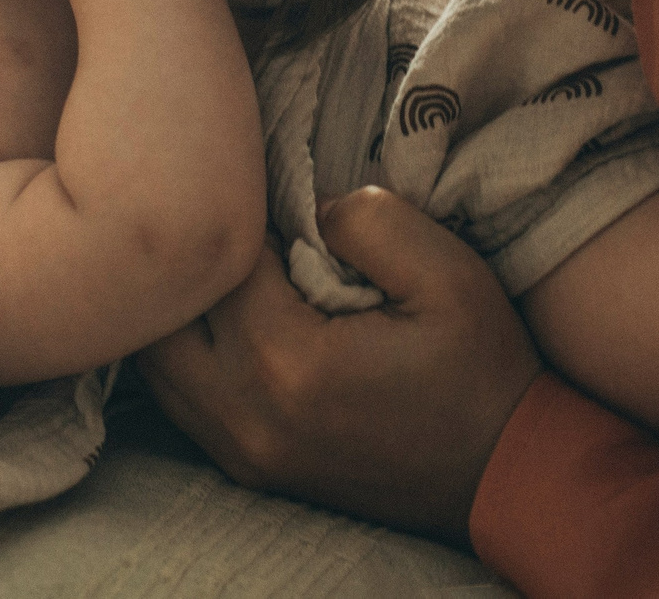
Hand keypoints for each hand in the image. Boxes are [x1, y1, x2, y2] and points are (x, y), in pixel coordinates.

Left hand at [136, 186, 543, 544]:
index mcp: (291, 362)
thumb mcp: (447, 271)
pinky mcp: (247, 468)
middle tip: (237, 223)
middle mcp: (247, 415)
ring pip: (156, 365)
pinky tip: (228, 319)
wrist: (502, 473)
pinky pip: (178, 400)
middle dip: (190, 260)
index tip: (266, 185)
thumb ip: (367, 218)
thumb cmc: (480, 368)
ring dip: (179, 308)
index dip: (237, 211)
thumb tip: (304, 206)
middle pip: (161, 317)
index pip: (217, 261)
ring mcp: (241, 451)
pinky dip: (187, 351)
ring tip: (230, 268)